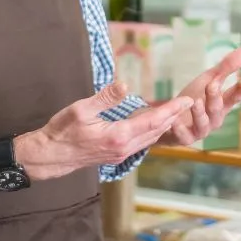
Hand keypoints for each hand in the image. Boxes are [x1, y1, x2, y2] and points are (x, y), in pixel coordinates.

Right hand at [17, 82, 191, 180]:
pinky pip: (141, 142)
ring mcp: (121, 154)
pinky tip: (156, 124)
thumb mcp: (81, 110)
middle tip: (189, 102)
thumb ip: (105, 98)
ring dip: (165, 125)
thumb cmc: (62, 131)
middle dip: (174, 116)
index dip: (172, 110)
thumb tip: (125, 85)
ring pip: (150, 138)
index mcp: (118, 136)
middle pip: (157, 131)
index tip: (187, 100)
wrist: (50, 155)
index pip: (153, 121)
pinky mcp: (116, 155)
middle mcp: (124, 148)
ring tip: (177, 111)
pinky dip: (153, 132)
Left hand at [158, 46, 240, 146]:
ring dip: (200, 113)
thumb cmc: (194, 98)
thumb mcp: (209, 80)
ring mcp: (200, 130)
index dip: (239, 90)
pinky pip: (184, 136)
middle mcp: (213, 119)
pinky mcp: (184, 138)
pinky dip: (179, 129)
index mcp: (222, 105)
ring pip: (203, 124)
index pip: (233, 97)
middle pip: (217, 109)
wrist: (171, 118)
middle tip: (212, 84)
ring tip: (195, 102)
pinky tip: (175, 120)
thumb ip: (227, 67)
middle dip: (215, 97)